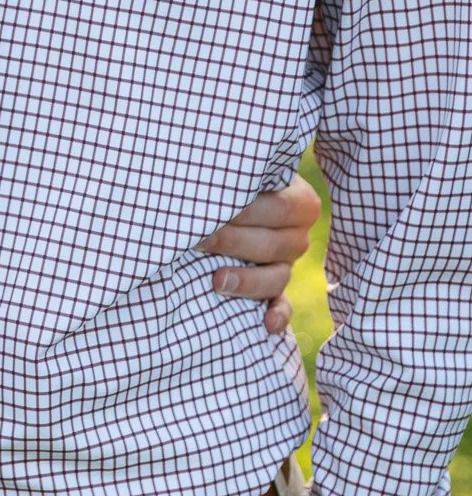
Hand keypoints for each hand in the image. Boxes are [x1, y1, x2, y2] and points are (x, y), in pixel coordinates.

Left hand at [198, 173, 320, 333]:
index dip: (245, 210)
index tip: (208, 207)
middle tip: (195, 237)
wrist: (222, 199)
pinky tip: (266, 324)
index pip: (280, 209)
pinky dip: (277, 316)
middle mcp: (297, 235)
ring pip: (275, 278)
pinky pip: (282, 306)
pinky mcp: (274, 290)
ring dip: (247, 282)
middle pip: (273, 245)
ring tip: (216, 280)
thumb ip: (236, 174)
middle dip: (231, 241)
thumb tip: (207, 177)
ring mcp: (287, 265)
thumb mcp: (238, 171)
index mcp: (300, 201)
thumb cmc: (228, 178)